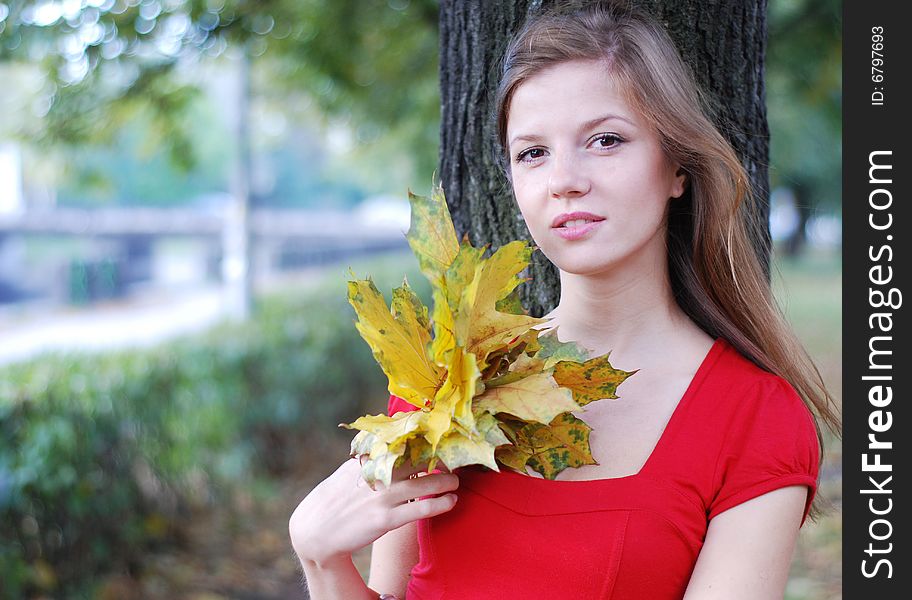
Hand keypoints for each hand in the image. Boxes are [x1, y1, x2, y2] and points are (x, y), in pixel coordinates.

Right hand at [289, 456, 458, 566]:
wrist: (316, 530)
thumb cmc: (336, 498)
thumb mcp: (350, 469)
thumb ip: (371, 456)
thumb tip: (388, 440)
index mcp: (370, 459)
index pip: (403, 442)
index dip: (425, 439)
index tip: (441, 437)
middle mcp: (378, 474)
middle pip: (419, 460)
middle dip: (440, 459)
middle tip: (454, 459)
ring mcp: (383, 497)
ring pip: (425, 484)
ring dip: (446, 481)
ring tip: (455, 481)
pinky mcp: (386, 519)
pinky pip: (421, 509)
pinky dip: (440, 504)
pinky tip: (451, 501)